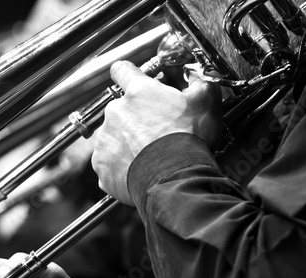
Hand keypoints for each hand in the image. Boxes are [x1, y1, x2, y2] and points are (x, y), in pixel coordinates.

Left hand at [92, 61, 222, 204]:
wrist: (173, 179)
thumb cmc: (188, 140)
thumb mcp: (204, 101)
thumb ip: (198, 81)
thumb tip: (195, 78)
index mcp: (138, 91)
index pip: (122, 70)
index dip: (129, 74)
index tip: (134, 81)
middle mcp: (115, 111)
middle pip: (121, 107)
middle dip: (136, 115)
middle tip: (157, 129)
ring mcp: (105, 138)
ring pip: (114, 134)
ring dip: (127, 140)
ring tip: (149, 153)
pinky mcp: (101, 163)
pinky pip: (108, 161)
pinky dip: (120, 164)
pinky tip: (138, 169)